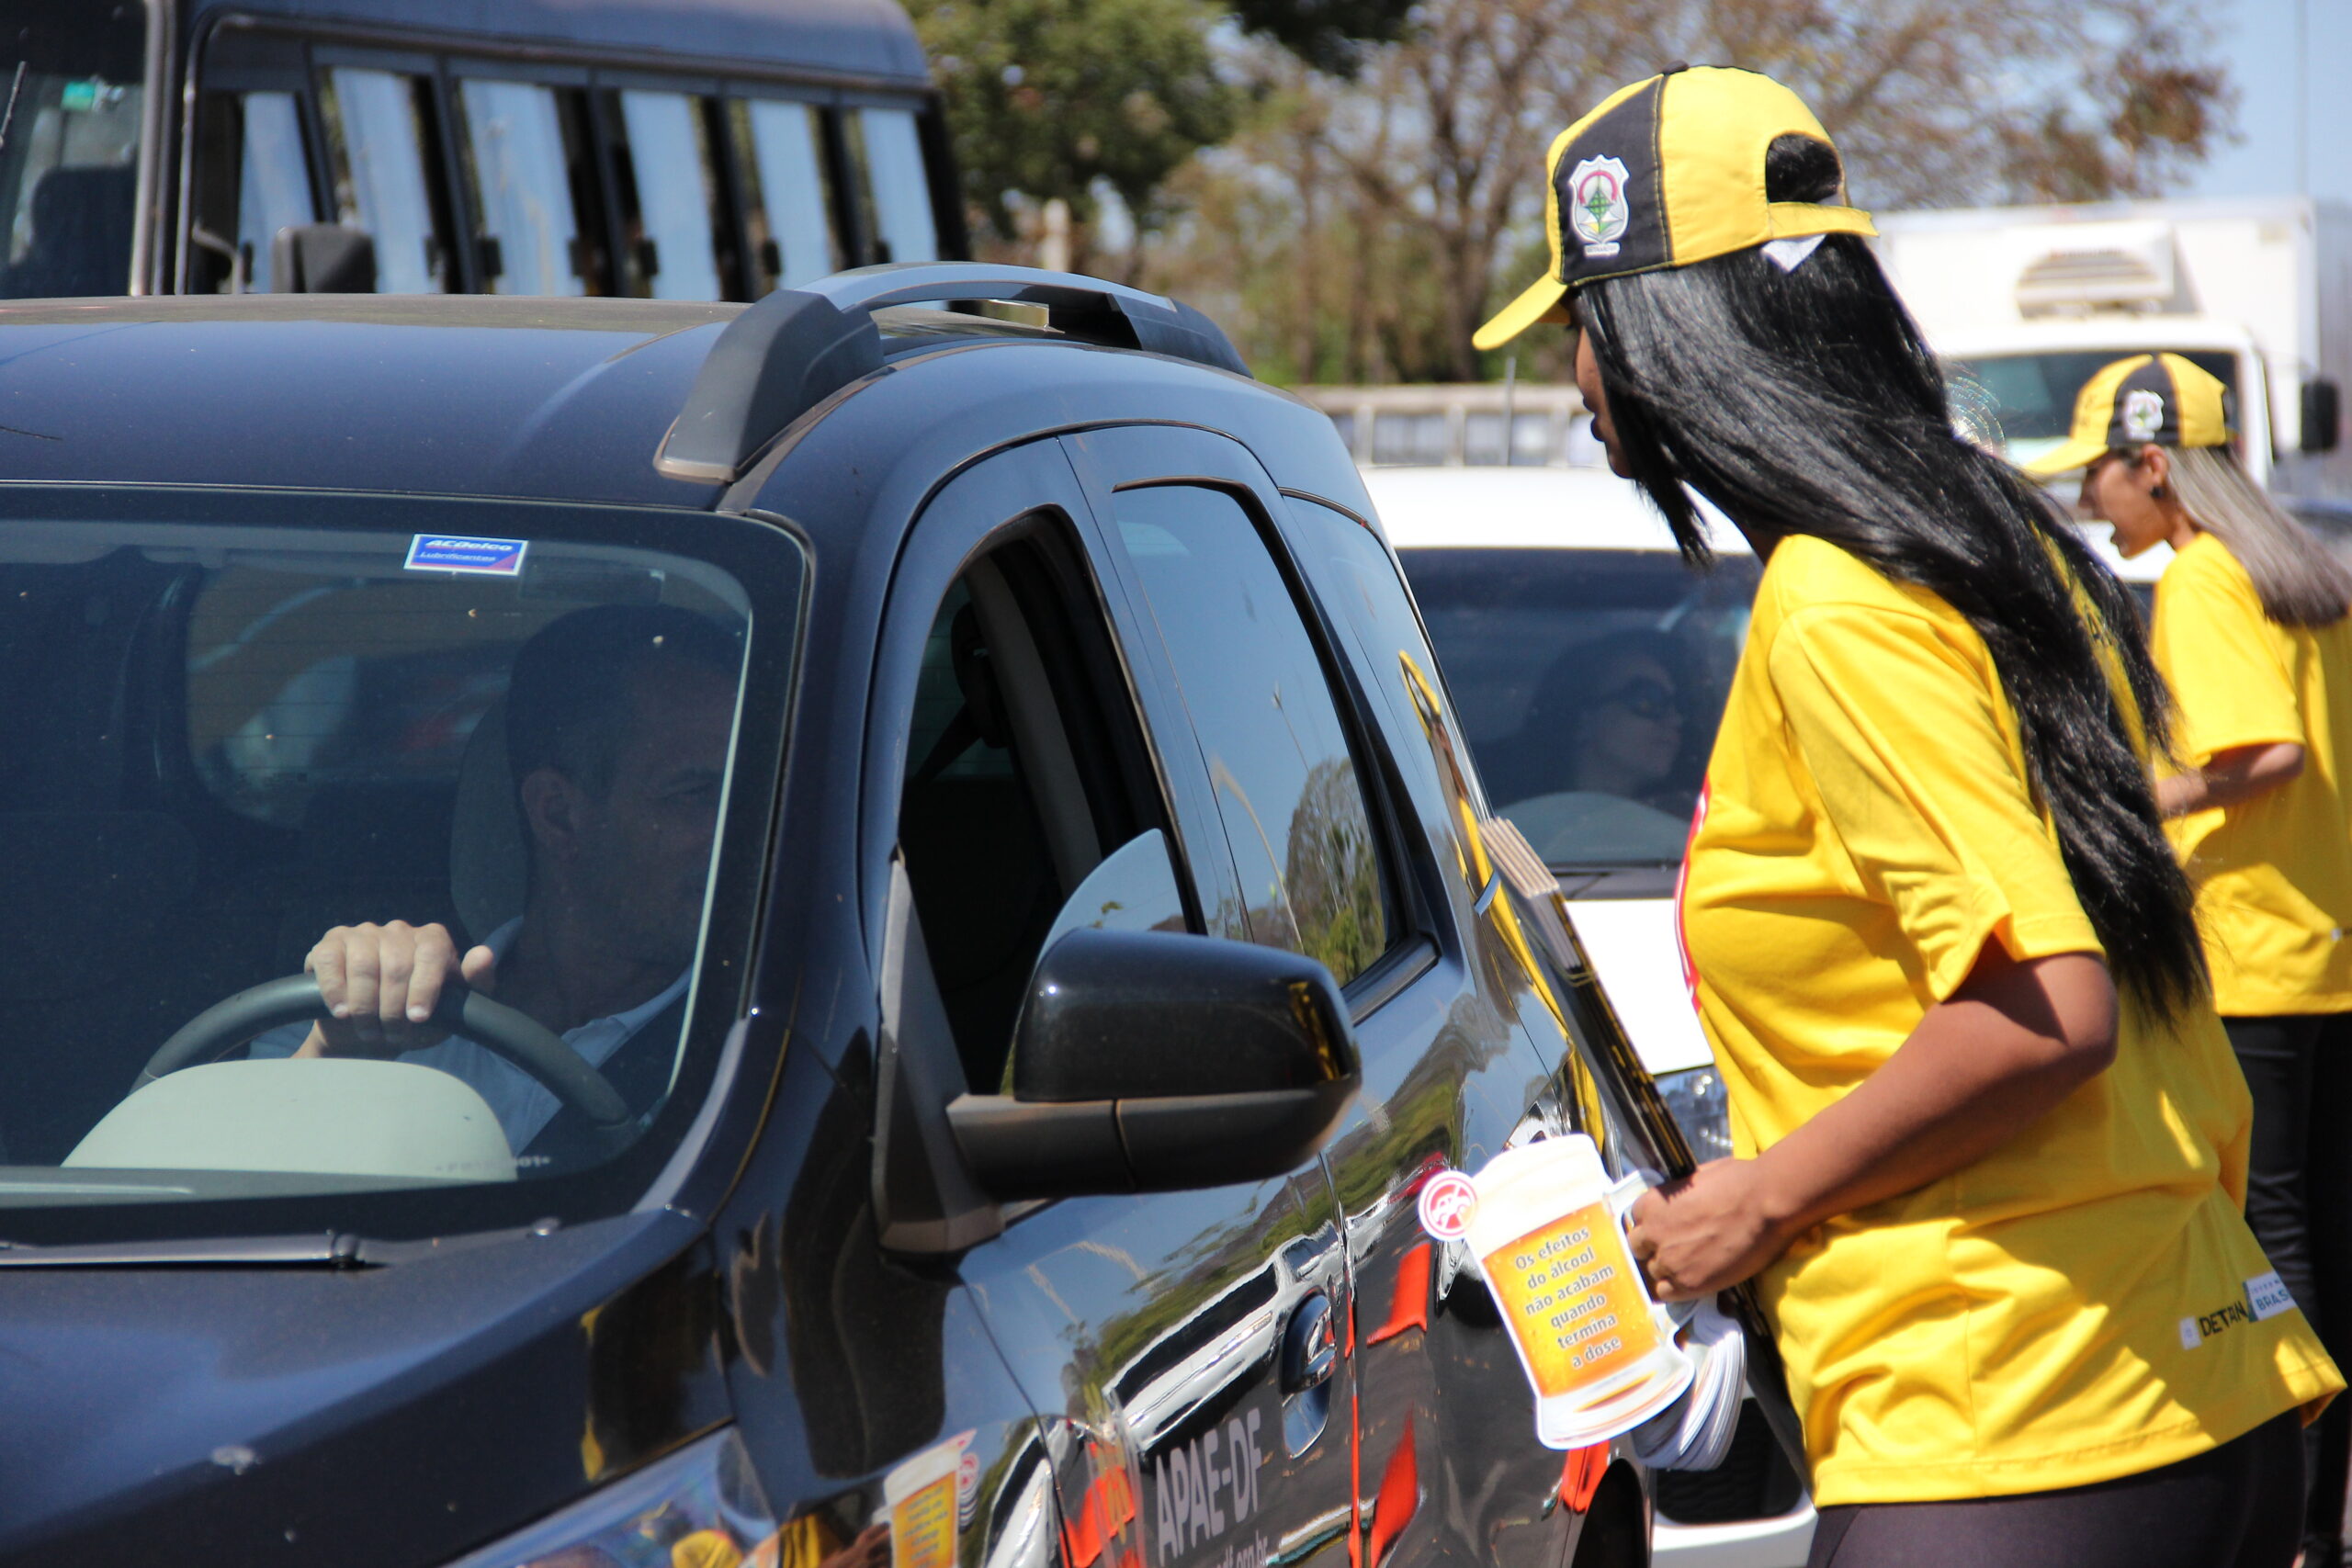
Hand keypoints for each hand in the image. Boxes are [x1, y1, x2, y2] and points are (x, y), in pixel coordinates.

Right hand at [295, 921, 495, 1058]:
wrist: (371, 1031)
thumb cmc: (418, 1017)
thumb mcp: (453, 1008)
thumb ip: (475, 983)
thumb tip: (484, 955)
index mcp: (432, 939)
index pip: (432, 952)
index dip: (425, 987)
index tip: (418, 1018)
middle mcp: (399, 930)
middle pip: (397, 964)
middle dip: (393, 1008)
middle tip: (392, 1034)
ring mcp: (363, 933)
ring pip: (364, 965)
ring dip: (365, 1006)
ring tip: (369, 1030)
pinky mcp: (331, 944)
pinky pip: (330, 961)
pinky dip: (335, 990)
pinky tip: (341, 1012)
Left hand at [1624, 1158, 1792, 1301]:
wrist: (1764, 1205)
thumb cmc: (1737, 1182)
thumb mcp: (1696, 1178)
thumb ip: (1679, 1195)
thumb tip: (1681, 1202)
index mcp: (1652, 1203)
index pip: (1637, 1220)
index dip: (1653, 1225)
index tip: (1667, 1228)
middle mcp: (1653, 1233)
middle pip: (1639, 1247)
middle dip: (1655, 1247)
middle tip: (1678, 1247)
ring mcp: (1669, 1260)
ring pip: (1655, 1271)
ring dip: (1669, 1269)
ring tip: (1692, 1265)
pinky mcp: (1689, 1283)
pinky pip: (1668, 1294)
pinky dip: (1677, 1290)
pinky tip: (1694, 1281)